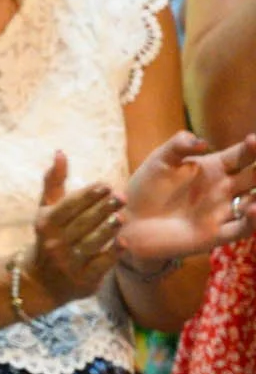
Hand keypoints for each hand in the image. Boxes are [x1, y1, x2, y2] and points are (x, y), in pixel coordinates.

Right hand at [23, 151, 123, 306]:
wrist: (40, 280)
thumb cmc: (49, 235)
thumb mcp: (47, 209)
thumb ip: (55, 181)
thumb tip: (61, 152)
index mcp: (46, 223)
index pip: (68, 206)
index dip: (87, 195)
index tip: (105, 184)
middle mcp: (55, 243)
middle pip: (81, 223)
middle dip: (101, 209)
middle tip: (122, 196)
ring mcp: (68, 262)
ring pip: (90, 243)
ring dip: (107, 230)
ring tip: (122, 217)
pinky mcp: (83, 280)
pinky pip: (99, 265)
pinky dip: (112, 255)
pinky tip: (124, 243)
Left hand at [117, 131, 255, 266]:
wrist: (130, 220)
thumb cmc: (147, 187)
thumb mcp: (160, 160)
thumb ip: (179, 145)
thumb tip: (204, 143)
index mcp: (214, 168)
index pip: (242, 155)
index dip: (252, 148)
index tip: (253, 139)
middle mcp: (224, 189)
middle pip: (254, 177)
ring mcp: (222, 212)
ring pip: (254, 203)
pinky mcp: (215, 234)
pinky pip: (242, 229)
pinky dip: (252, 221)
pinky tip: (252, 210)